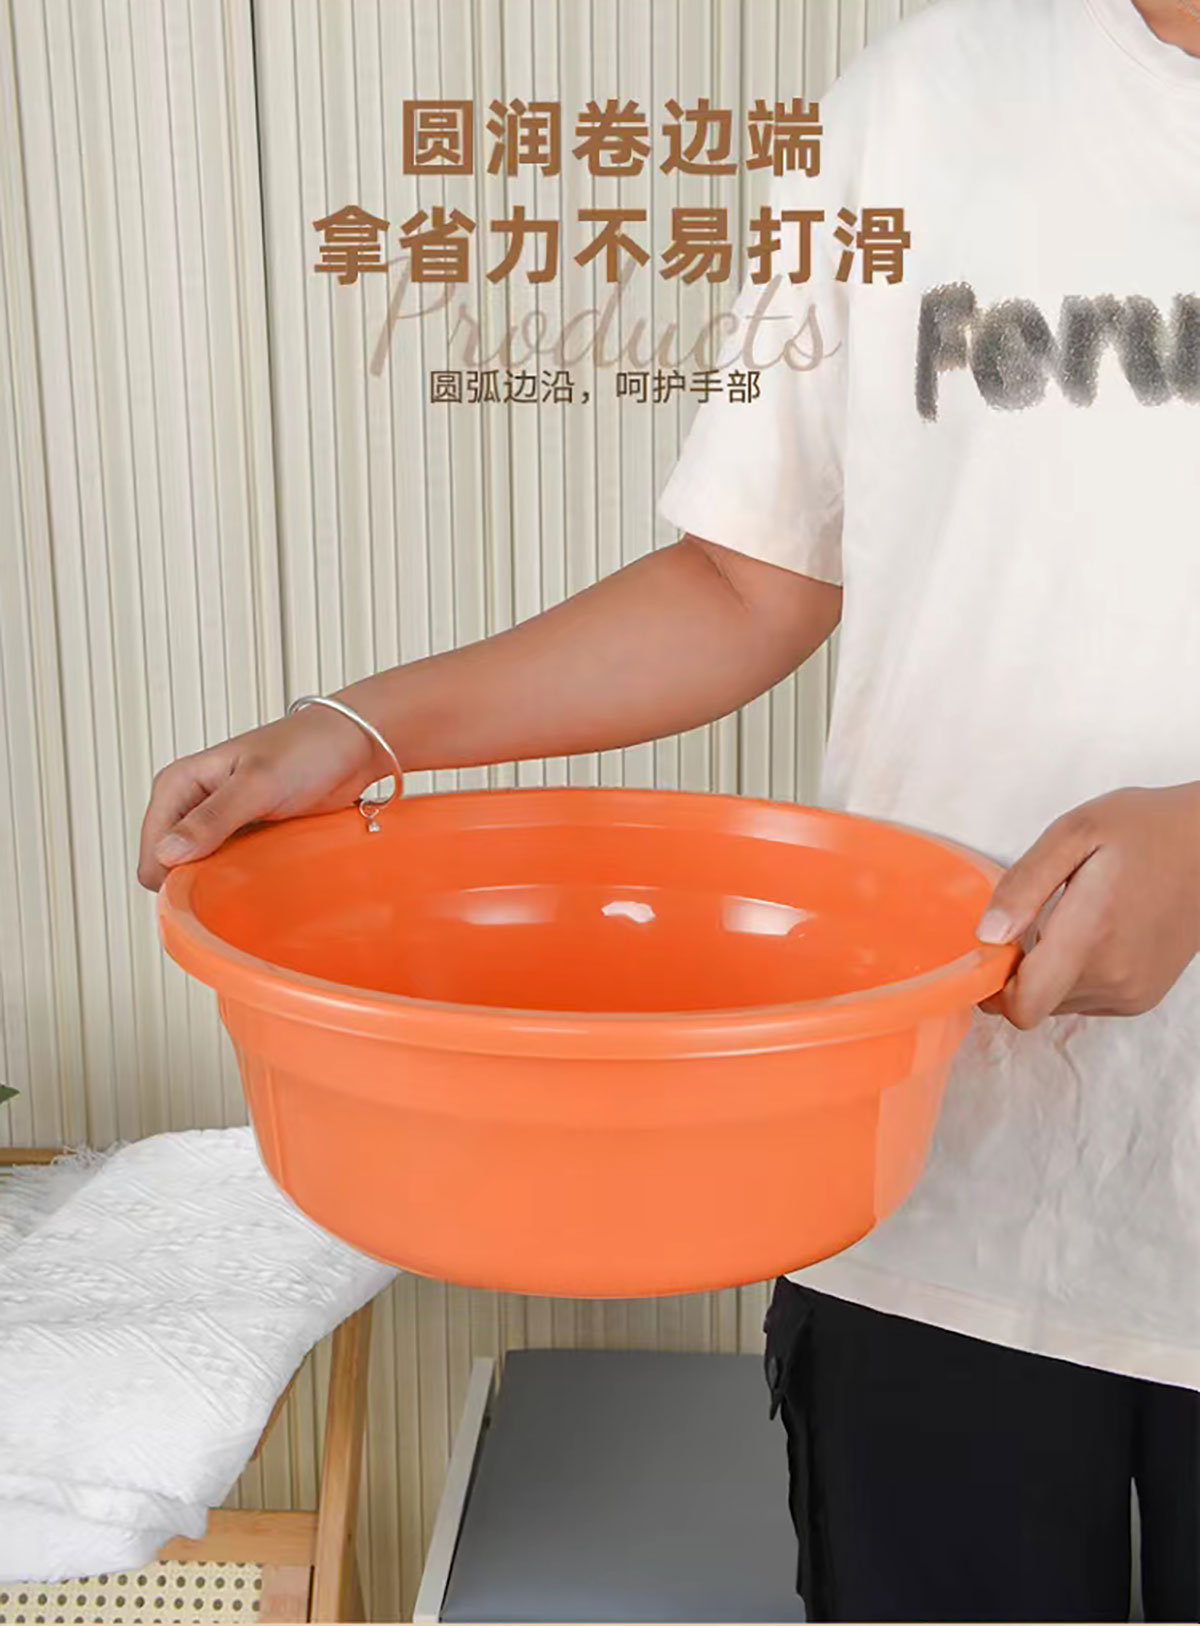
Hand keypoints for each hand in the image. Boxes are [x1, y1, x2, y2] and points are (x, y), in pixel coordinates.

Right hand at [137, 701, 389, 891]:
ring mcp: (218, 824)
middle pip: (172, 869)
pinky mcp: (244, 837)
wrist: (350, 747)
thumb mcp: (257, 784)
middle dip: (197, 884)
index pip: (152, 854)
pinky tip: (264, 876)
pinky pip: (229, 871)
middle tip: (239, 883)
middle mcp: (192, 806)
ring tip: (255, 877)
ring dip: (222, 884)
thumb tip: (168, 853)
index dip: (174, 878)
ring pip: (200, 873)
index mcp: (178, 786)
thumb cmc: (306, 750)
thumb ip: (212, 818)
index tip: (211, 889)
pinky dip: (242, 879)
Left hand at [975, 784, 1199, 1028]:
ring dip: (1047, 972)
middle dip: (1017, 971)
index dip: (993, 984)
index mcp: (1090, 938)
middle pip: (1034, 1005)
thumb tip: (987, 935)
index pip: (1021, 1006)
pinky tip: (1092, 933)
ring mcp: (1131, 992)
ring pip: (1058, 1003)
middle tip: (1031, 919)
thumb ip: (1024, 885)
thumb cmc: (1144, 830)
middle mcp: (1112, 978)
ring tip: (1069, 919)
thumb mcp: (1074, 834)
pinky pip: (1085, 1000)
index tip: (993, 945)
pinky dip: (1074, 975)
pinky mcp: (1142, 996)